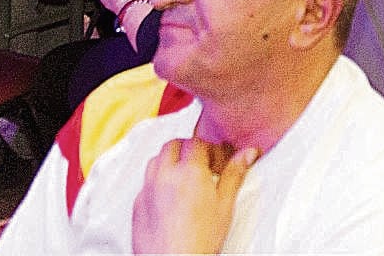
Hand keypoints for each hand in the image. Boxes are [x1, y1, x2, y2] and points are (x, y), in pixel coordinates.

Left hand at [130, 138, 256, 254]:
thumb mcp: (225, 205)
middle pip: (172, 145)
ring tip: (184, 177)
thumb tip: (247, 154)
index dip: (210, 149)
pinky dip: (157, 181)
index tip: (218, 160)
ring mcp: (148, 190)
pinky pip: (145, 182)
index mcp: (189, 172)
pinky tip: (170, 196)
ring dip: (169, 161)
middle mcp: (164, 176)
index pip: (197, 142)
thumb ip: (235, 174)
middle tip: (202, 164)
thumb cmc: (198, 241)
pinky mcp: (137, 206)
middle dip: (188, 149)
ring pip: (155, 160)